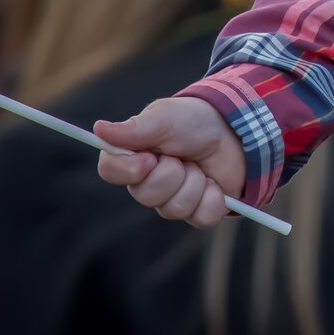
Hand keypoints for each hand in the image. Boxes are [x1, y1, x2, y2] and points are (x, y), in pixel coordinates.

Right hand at [94, 97, 246, 227]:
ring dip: (194, 182)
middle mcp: (148, 181)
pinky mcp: (198, 211)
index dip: (129, 169)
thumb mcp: (165, 117)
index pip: (110, 171)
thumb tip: (99, 129)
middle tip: (182, 156)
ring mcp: (172, 199)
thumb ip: (135, 128)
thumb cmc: (194, 121)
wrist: (235, 129)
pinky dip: (213, 197)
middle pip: (145, 195)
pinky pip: (200, 218)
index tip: (149, 157)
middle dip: (171, 172)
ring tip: (199, 165)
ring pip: (174, 208)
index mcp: (133, 156)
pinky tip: (214, 183)